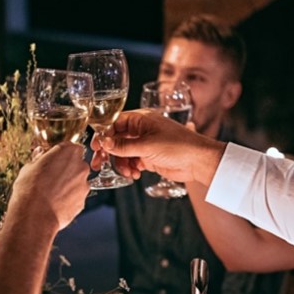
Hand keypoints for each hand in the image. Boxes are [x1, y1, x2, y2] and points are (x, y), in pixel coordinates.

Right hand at [9, 142, 89, 230]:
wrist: (35, 215)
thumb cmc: (30, 189)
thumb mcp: (29, 167)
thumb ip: (39, 159)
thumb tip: (40, 155)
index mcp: (68, 152)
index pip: (70, 147)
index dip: (61, 154)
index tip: (53, 159)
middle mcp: (80, 166)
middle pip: (76, 164)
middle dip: (66, 169)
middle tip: (51, 177)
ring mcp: (83, 185)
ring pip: (77, 181)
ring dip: (68, 185)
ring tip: (51, 193)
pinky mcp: (82, 201)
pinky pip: (76, 197)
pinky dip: (68, 199)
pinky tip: (55, 203)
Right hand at [91, 109, 225, 184]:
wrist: (198, 161)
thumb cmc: (178, 146)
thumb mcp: (146, 146)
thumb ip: (123, 145)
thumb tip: (103, 142)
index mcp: (141, 119)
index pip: (114, 123)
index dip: (103, 135)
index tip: (95, 147)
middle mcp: (142, 129)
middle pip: (116, 139)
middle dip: (109, 152)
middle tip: (99, 164)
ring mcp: (145, 144)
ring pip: (123, 153)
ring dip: (121, 163)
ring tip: (127, 172)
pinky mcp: (149, 157)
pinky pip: (132, 161)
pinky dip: (130, 168)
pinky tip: (134, 174)